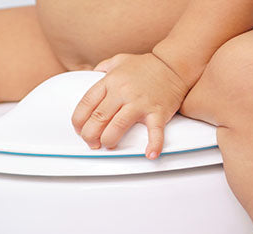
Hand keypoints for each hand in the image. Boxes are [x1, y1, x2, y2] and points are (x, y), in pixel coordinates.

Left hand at [71, 53, 190, 158]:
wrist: (174, 64)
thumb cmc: (145, 65)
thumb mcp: (118, 60)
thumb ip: (102, 68)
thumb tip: (88, 76)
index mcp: (110, 81)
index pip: (86, 103)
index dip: (78, 121)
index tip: (79, 130)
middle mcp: (122, 91)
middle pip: (98, 117)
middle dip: (90, 135)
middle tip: (91, 143)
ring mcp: (140, 102)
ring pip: (118, 126)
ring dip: (109, 140)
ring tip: (107, 145)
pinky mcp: (158, 111)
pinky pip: (155, 131)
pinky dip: (153, 144)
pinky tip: (150, 154)